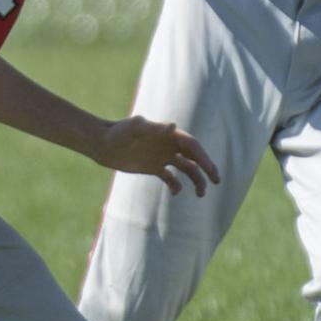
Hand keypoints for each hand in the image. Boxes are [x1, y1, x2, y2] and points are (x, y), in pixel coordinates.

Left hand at [95, 115, 220, 195]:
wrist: (104, 144)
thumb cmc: (119, 132)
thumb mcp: (136, 127)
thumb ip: (154, 128)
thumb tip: (173, 126)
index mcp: (168, 135)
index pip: (192, 146)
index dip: (203, 157)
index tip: (210, 170)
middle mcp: (168, 146)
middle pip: (193, 157)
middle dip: (206, 168)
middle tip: (216, 181)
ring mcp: (162, 157)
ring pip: (186, 169)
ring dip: (196, 180)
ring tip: (201, 194)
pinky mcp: (154, 167)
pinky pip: (171, 178)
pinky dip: (176, 185)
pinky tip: (176, 192)